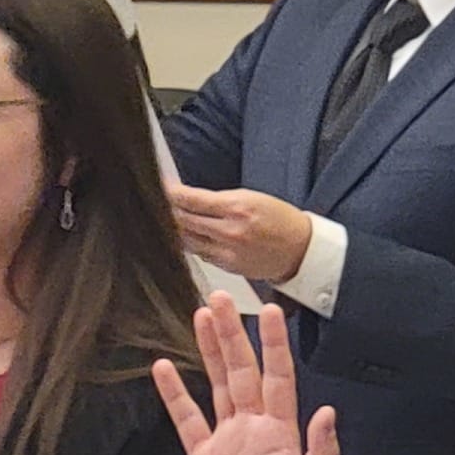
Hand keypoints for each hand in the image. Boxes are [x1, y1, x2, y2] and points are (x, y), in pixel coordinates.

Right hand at [150, 294, 337, 454]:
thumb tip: (327, 413)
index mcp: (282, 436)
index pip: (278, 379)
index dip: (273, 346)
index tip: (269, 310)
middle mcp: (255, 431)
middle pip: (242, 373)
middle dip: (233, 336)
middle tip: (220, 297)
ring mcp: (228, 443)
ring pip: (216, 387)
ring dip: (209, 353)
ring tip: (199, 317)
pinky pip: (187, 420)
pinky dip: (175, 396)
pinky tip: (163, 368)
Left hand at [170, 184, 314, 282]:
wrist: (300, 249)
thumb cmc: (279, 219)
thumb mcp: (251, 198)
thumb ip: (218, 200)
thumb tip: (188, 199)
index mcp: (237, 208)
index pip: (192, 200)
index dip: (171, 194)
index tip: (159, 187)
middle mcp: (230, 232)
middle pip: (184, 221)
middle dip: (167, 211)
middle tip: (154, 203)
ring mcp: (227, 252)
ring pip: (187, 240)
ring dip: (173, 229)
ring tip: (162, 219)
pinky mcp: (227, 267)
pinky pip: (199, 254)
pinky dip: (189, 243)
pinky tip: (183, 235)